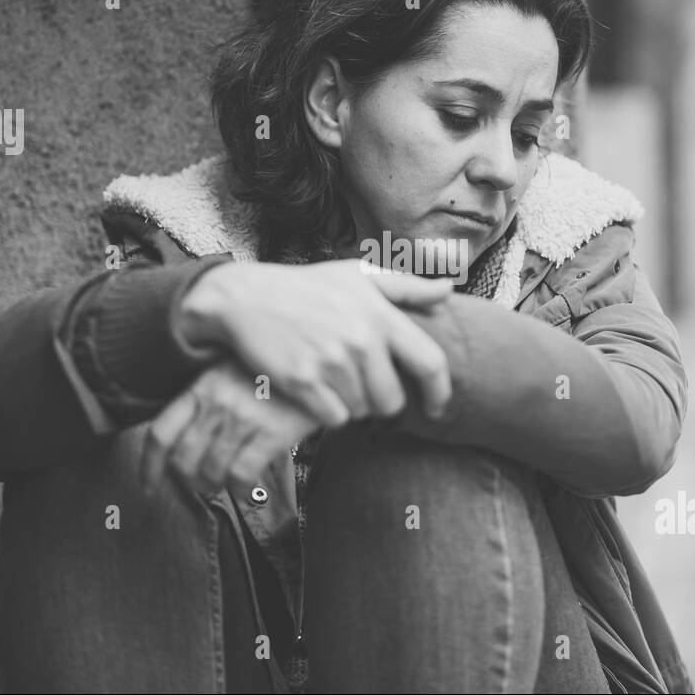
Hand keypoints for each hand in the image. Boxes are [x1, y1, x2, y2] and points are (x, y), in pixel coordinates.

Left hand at [139, 357, 320, 497]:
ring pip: (211, 471)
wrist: (319, 362)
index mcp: (201, 386)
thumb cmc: (272, 372)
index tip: (148, 486)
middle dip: (188, 481)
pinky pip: (242, 474)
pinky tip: (245, 487)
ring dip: (215, 486)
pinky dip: (240, 489)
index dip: (149, 467)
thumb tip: (184, 439)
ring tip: (225, 484)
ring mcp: (245, 417)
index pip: (161, 433)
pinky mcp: (272, 431)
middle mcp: (218, 402)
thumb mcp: (230, 372)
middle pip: (183, 459)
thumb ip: (205, 399)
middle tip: (201, 484)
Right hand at [179, 259, 453, 427]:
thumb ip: (406, 287)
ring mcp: (331, 363)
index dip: (440, 393)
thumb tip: (448, 290)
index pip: (431, 363)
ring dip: (350, 403)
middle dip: (380, 401)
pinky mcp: (303, 382)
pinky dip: (327, 412)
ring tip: (331, 378)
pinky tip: (315, 390)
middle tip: (360, 385)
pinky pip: (333, 419)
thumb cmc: (306, 287)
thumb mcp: (357, 275)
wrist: (246, 297)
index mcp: (380, 315)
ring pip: (361, 411)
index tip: (436, 408)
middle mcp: (361, 340)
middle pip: (392, 401)